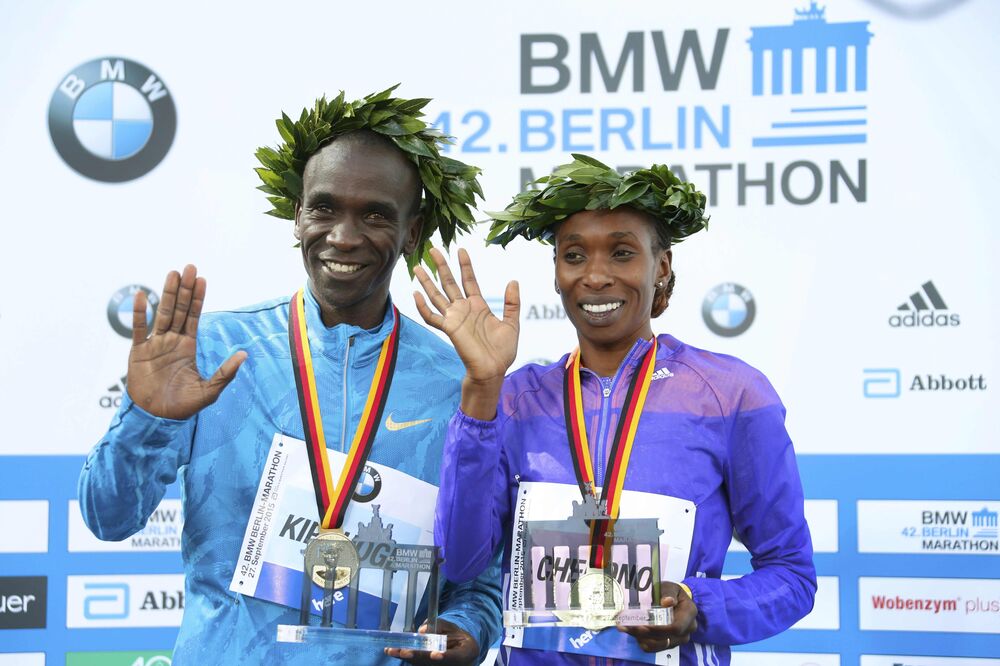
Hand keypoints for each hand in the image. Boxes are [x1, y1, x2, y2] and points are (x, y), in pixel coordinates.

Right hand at [126, 264, 246, 418]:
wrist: (156, 418)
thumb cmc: (183, 406)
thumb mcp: (209, 391)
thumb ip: (226, 373)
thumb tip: (244, 354)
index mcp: (188, 346)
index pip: (194, 317)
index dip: (198, 298)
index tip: (202, 279)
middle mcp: (172, 341)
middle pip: (180, 309)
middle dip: (185, 289)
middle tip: (189, 267)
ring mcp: (155, 344)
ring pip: (162, 313)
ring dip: (167, 293)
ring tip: (172, 273)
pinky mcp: (138, 352)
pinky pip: (139, 329)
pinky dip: (139, 312)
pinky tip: (142, 294)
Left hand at [384, 619, 478, 664]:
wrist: (463, 652)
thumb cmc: (458, 638)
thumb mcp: (454, 627)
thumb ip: (440, 625)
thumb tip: (422, 630)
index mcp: (463, 654)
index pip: (454, 657)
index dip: (444, 656)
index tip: (435, 654)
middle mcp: (451, 665)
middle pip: (433, 662)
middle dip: (417, 656)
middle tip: (404, 652)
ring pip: (422, 664)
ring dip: (406, 657)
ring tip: (391, 650)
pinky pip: (417, 663)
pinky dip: (404, 656)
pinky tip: (392, 650)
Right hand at [413, 248, 518, 418]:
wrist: (493, 369)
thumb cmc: (502, 351)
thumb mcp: (512, 323)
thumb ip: (512, 303)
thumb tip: (513, 281)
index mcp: (478, 306)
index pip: (469, 280)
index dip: (465, 265)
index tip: (461, 250)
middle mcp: (463, 309)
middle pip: (449, 283)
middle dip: (441, 266)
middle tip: (433, 249)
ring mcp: (454, 318)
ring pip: (437, 295)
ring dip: (427, 281)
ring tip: (418, 266)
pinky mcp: (449, 328)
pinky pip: (432, 317)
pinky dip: (422, 307)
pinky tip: (416, 294)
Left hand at [617, 582, 697, 651]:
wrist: (675, 600)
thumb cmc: (671, 593)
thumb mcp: (670, 587)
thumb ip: (668, 592)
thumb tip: (667, 601)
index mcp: (689, 613)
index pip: (676, 627)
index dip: (659, 628)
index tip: (643, 624)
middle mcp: (686, 629)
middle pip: (665, 638)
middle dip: (645, 633)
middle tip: (628, 625)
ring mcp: (678, 639)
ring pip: (658, 645)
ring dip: (640, 637)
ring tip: (626, 627)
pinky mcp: (668, 644)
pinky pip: (654, 648)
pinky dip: (641, 641)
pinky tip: (631, 631)